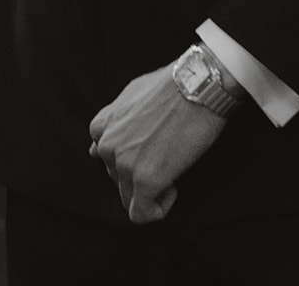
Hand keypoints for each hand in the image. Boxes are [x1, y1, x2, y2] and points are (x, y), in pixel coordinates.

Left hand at [88, 63, 227, 223]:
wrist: (198, 85)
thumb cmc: (173, 85)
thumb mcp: (133, 92)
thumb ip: (116, 115)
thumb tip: (106, 131)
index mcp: (104, 123)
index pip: (101, 153)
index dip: (126, 155)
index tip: (148, 148)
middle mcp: (108, 145)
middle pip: (117, 176)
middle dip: (139, 172)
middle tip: (166, 156)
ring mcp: (124, 164)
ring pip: (128, 197)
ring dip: (150, 190)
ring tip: (172, 169)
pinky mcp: (145, 181)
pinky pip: (141, 213)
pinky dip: (157, 208)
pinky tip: (172, 188)